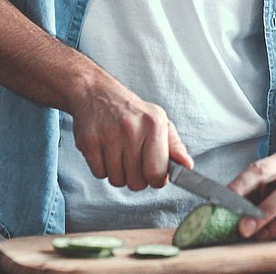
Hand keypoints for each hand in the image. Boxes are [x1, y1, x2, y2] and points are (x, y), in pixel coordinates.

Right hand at [69, 80, 192, 190]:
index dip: (156, 179)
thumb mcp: (159, 121)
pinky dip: (102, 168)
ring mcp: (108, 135)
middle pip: (136, 182)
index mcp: (154, 124)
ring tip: (118, 153)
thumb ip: (174, 146)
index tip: (152, 173)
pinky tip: (105, 151)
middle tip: (133, 159)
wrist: (96, 93)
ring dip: (118, 173)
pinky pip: (99, 174)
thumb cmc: (132, 112)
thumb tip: (187, 166)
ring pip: (117, 180)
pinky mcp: (89, 141)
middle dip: (136, 177)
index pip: (157, 173)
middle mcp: (131, 128)